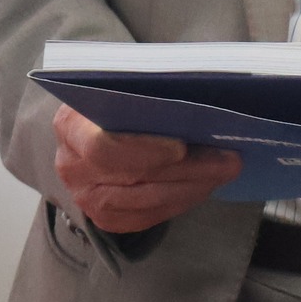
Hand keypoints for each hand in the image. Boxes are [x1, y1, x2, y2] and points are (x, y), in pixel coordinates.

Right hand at [52, 104, 241, 233]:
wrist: (98, 124)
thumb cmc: (120, 97)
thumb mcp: (127, 83)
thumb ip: (152, 89)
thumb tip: (202, 95)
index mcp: (71, 125)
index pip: (101, 146)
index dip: (144, 150)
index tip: (182, 148)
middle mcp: (71, 165)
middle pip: (132, 177)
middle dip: (187, 169)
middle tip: (229, 160)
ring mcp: (84, 196)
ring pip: (142, 202)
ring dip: (190, 188)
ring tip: (224, 172)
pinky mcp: (104, 217)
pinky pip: (144, 218)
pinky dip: (179, 203)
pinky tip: (204, 186)